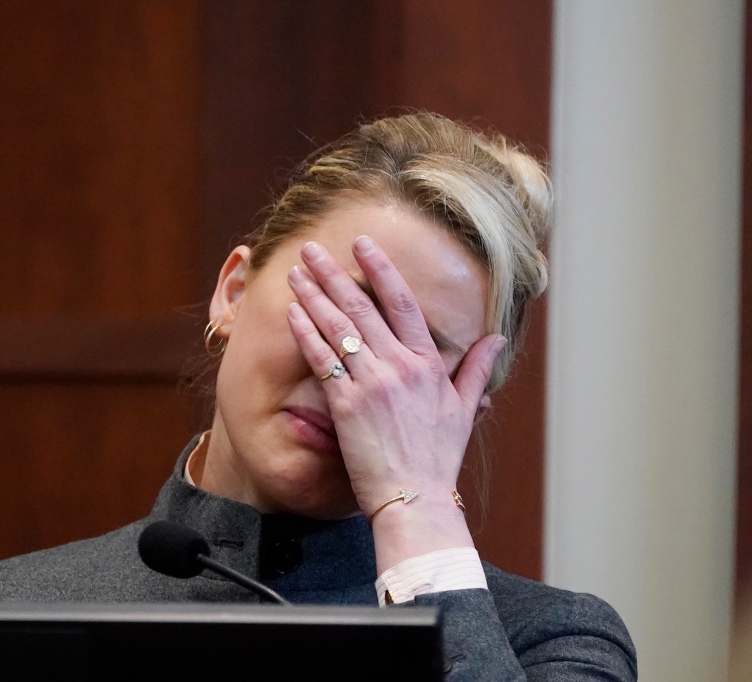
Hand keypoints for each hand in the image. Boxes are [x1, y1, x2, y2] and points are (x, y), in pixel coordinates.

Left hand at [285, 236, 504, 550]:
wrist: (415, 498)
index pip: (402, 303)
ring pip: (338, 327)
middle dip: (333, 274)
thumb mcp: (464, 410)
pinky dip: (306, 332)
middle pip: (362, 307)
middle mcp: (400, 366)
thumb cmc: (438, 458)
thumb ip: (478, 370)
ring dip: (313, 295)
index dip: (380, 269)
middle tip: (311, 248)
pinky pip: (323, 358)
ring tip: (295, 271)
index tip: (362, 245)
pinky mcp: (347, 404)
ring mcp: (373, 383)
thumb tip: (498, 338)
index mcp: (428, 364)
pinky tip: (291, 311)